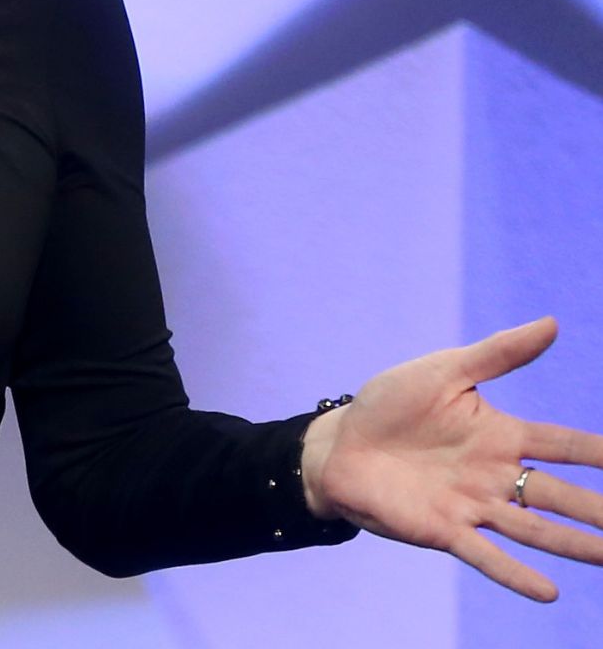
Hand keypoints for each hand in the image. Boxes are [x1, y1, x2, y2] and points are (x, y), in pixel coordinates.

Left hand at [301, 316, 602, 600]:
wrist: (338, 444)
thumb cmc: (390, 405)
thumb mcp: (444, 371)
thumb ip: (498, 354)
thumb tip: (552, 323)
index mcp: (501, 436)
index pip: (563, 446)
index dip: (599, 453)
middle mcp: (495, 475)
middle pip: (559, 494)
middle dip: (598, 509)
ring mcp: (471, 505)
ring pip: (534, 528)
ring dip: (574, 545)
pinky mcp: (442, 529)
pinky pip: (485, 555)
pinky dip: (514, 574)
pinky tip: (548, 591)